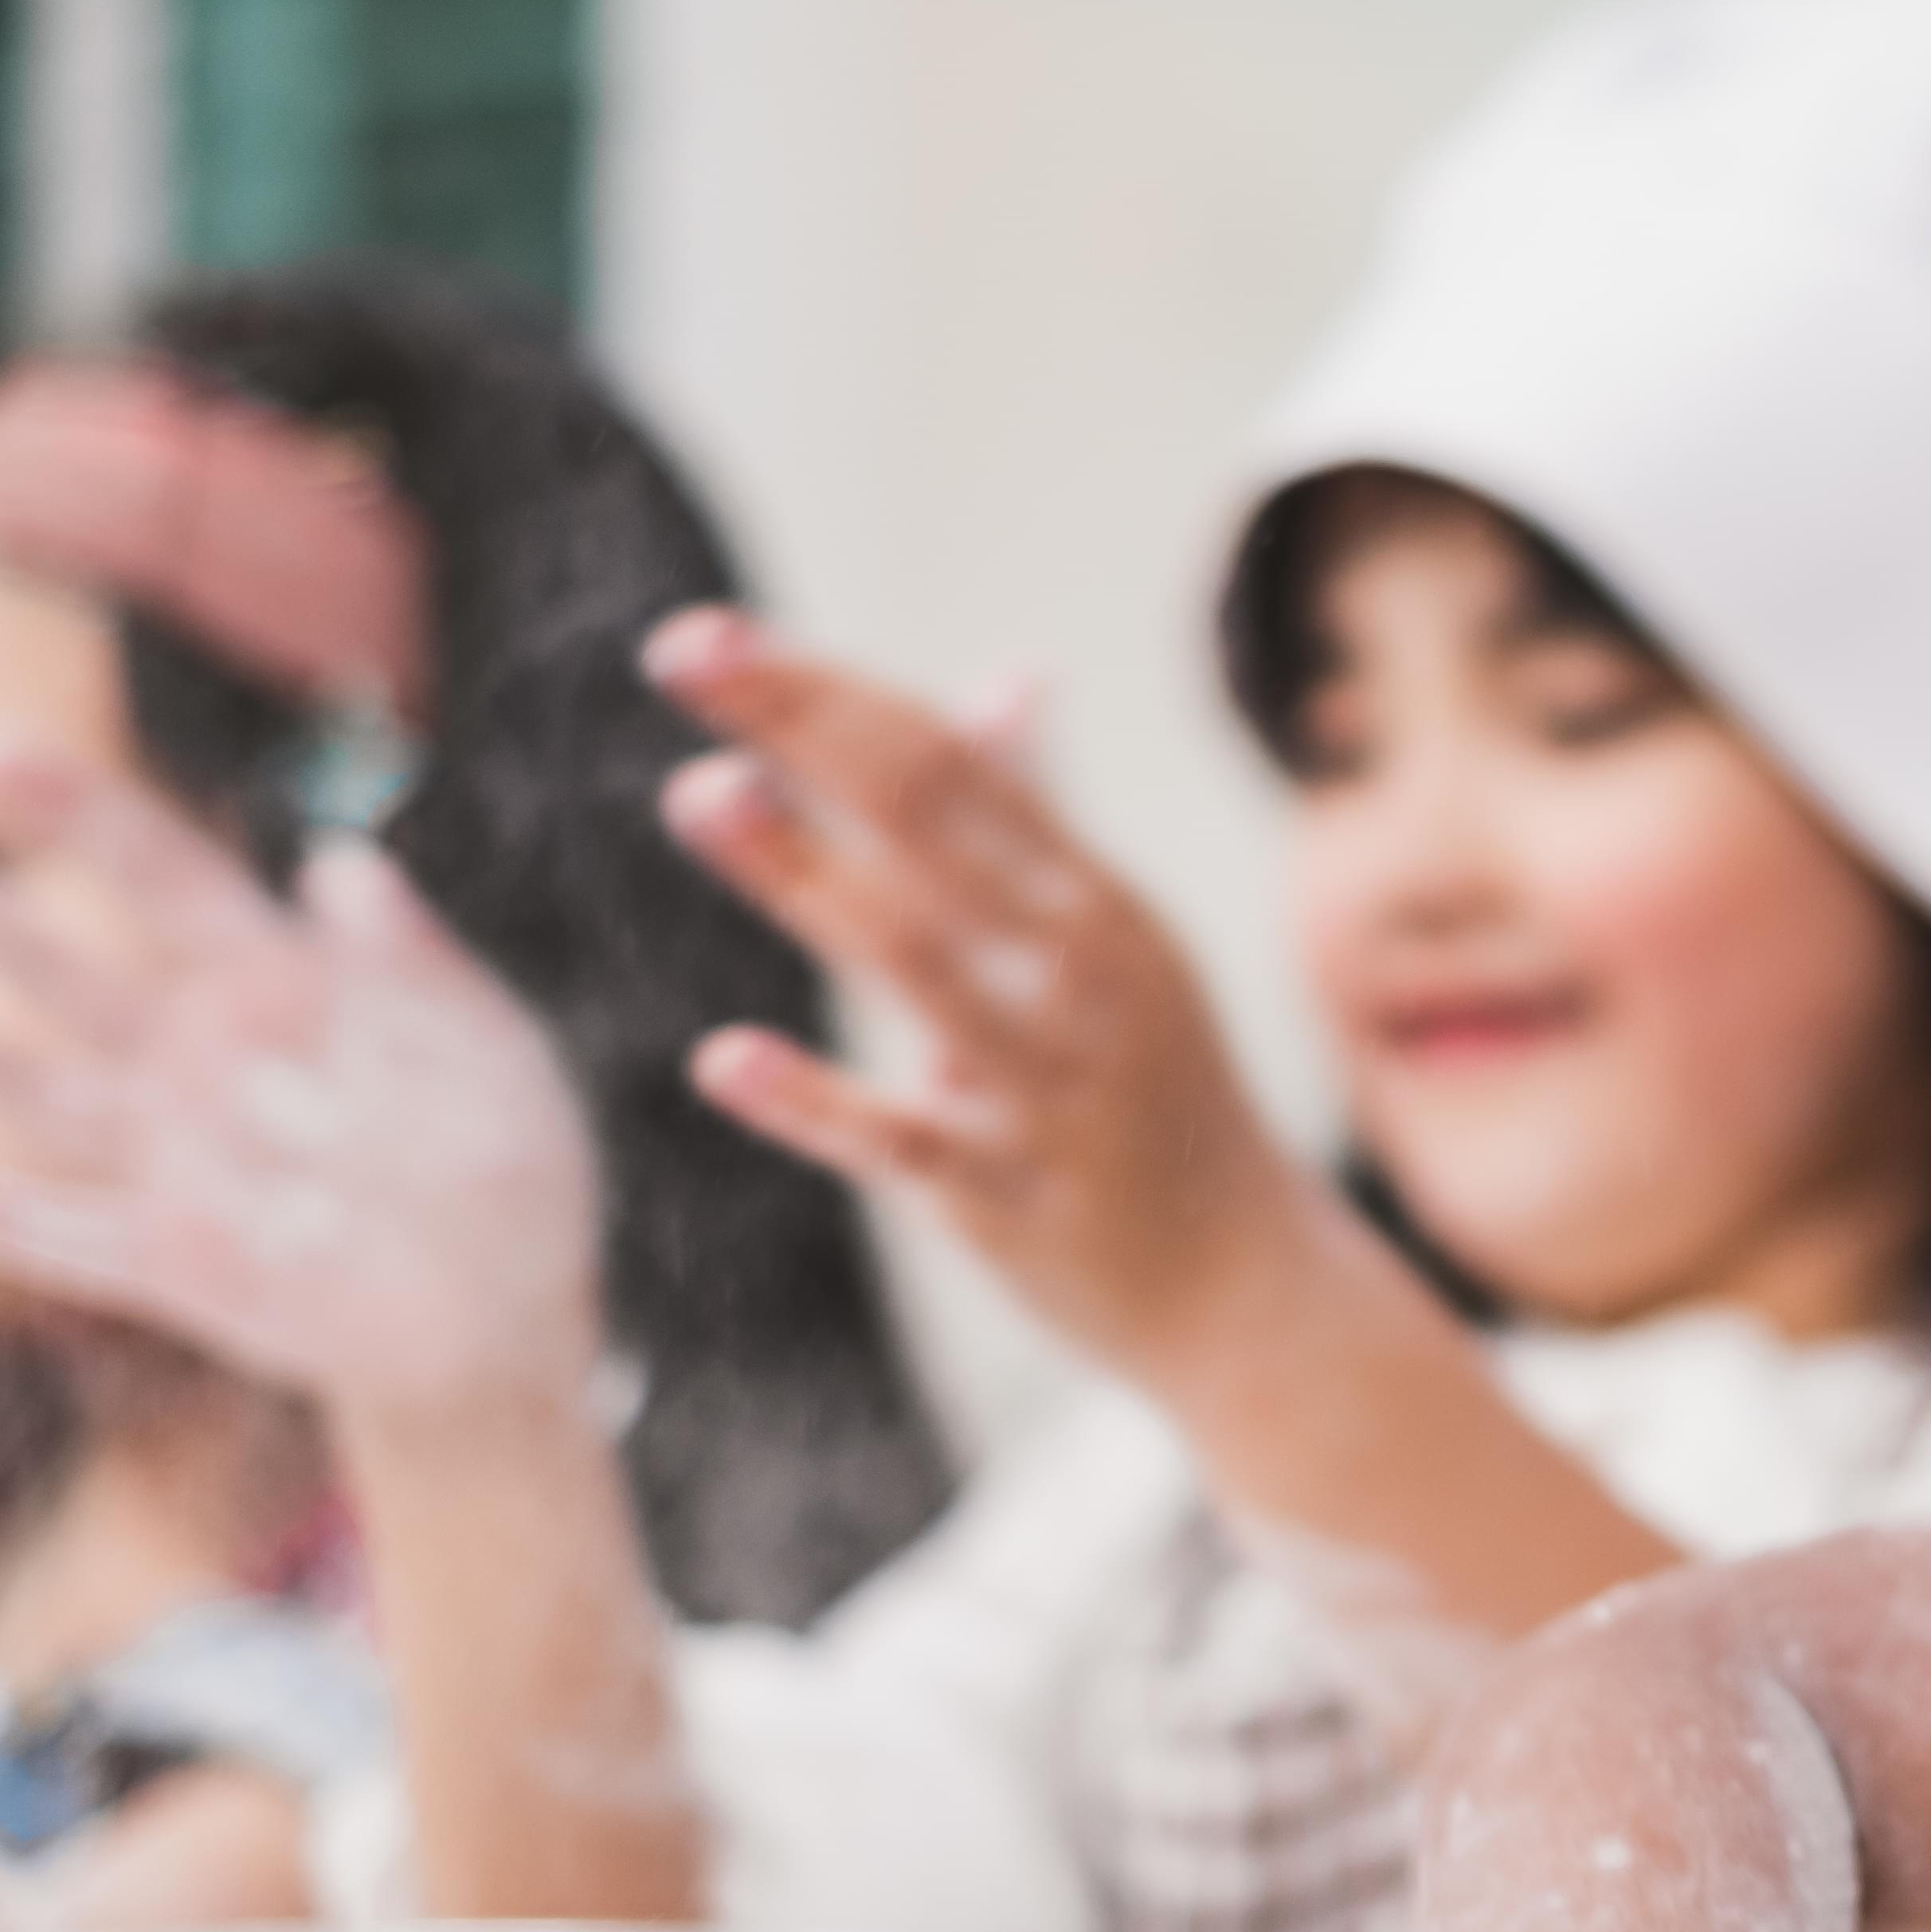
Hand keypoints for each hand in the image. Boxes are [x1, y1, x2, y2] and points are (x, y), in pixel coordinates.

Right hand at [0, 740, 605, 1415]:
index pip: (160, 875)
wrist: (504, 1314)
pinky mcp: (171, 1268)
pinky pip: (77, 1241)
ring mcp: (170, 1164)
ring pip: (38, 1095)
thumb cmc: (505, 1157)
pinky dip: (12, 1221)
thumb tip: (343, 864)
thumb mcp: (487, 1052)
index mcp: (271, 982)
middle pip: (58, 971)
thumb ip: (413, 968)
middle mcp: (193, 1061)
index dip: (73, 810)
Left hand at [643, 605, 1317, 1389]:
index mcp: (1099, 907)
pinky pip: (906, 1144)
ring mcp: (1052, 1092)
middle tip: (682, 651)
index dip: (828, 696)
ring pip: (918, 966)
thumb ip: (1044, 821)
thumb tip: (1010, 677)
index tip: (712, 641)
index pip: (952, 767)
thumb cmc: (1161, 1098)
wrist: (1248, 1290)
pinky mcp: (1009, 1204)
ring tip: (696, 792)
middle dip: (805, 734)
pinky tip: (723, 1058)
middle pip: (932, 827)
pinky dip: (815, 1102)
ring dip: (804, 875)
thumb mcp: (1120, 951)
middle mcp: (1084, 980)